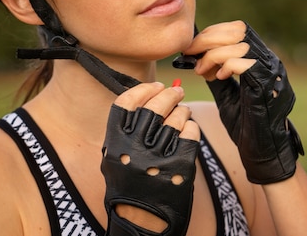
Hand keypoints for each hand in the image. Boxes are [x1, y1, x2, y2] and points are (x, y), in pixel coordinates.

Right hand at [101, 82, 199, 235]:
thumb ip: (125, 129)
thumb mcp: (114, 158)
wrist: (143, 221)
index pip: (126, 102)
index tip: (155, 85)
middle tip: (177, 91)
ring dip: (182, 111)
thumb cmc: (130, 185)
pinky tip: (189, 130)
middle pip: (155, 106)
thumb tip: (147, 94)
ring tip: (183, 112)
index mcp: (115, 144)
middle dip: (169, 94)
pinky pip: (191, 133)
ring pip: (176, 118)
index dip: (143, 89)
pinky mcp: (180, 166)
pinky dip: (192, 127)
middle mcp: (134, 149)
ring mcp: (158, 158)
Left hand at [184, 21, 303, 184]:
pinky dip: (224, 65)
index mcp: (263, 60)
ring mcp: (272, 72)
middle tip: (191, 54)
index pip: (238, 29)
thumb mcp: (227, 95)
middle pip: (238, 30)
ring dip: (212, 54)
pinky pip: (243, 63)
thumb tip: (197, 58)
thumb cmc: (247, 128)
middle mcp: (271, 62)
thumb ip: (217, 75)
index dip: (212, 33)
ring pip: (239, 43)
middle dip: (208, 39)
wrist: (263, 154)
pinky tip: (218, 77)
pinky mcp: (267, 86)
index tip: (192, 48)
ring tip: (202, 70)